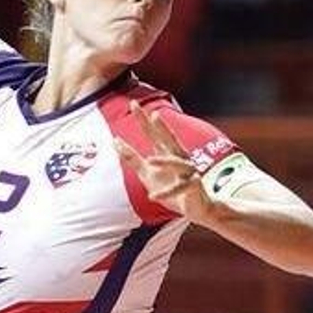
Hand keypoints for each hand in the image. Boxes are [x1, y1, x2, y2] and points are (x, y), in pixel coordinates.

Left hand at [113, 101, 209, 221]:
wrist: (196, 208)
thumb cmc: (171, 188)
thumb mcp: (146, 173)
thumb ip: (132, 158)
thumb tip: (115, 141)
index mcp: (166, 153)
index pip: (153, 134)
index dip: (144, 120)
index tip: (134, 103)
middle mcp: (179, 158)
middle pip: (169, 140)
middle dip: (162, 127)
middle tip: (154, 114)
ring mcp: (188, 172)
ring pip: (177, 164)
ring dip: (164, 162)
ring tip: (150, 161)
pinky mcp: (193, 187)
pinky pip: (178, 189)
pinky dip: (166, 192)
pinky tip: (153, 196)